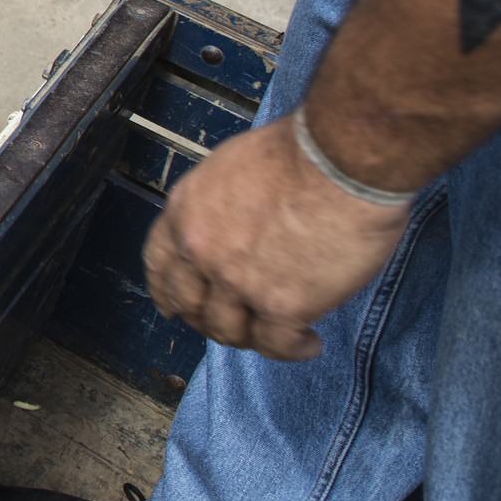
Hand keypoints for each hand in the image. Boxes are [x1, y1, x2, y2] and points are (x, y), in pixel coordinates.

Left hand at [142, 117, 411, 360]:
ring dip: (252, 338)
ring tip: (278, 334)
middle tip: (236, 325)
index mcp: (186, 211)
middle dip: (210, 320)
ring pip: (229, 331)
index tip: (172, 305)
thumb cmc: (300, 151)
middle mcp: (202, 249)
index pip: (160, 264)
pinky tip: (308, 342)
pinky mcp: (280, 305)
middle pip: (191, 305)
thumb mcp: (233, 167)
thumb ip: (220, 206)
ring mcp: (237, 281)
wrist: (340, 159)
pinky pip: (276, 345)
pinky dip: (293, 349)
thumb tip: (233, 228)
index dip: (166, 291)